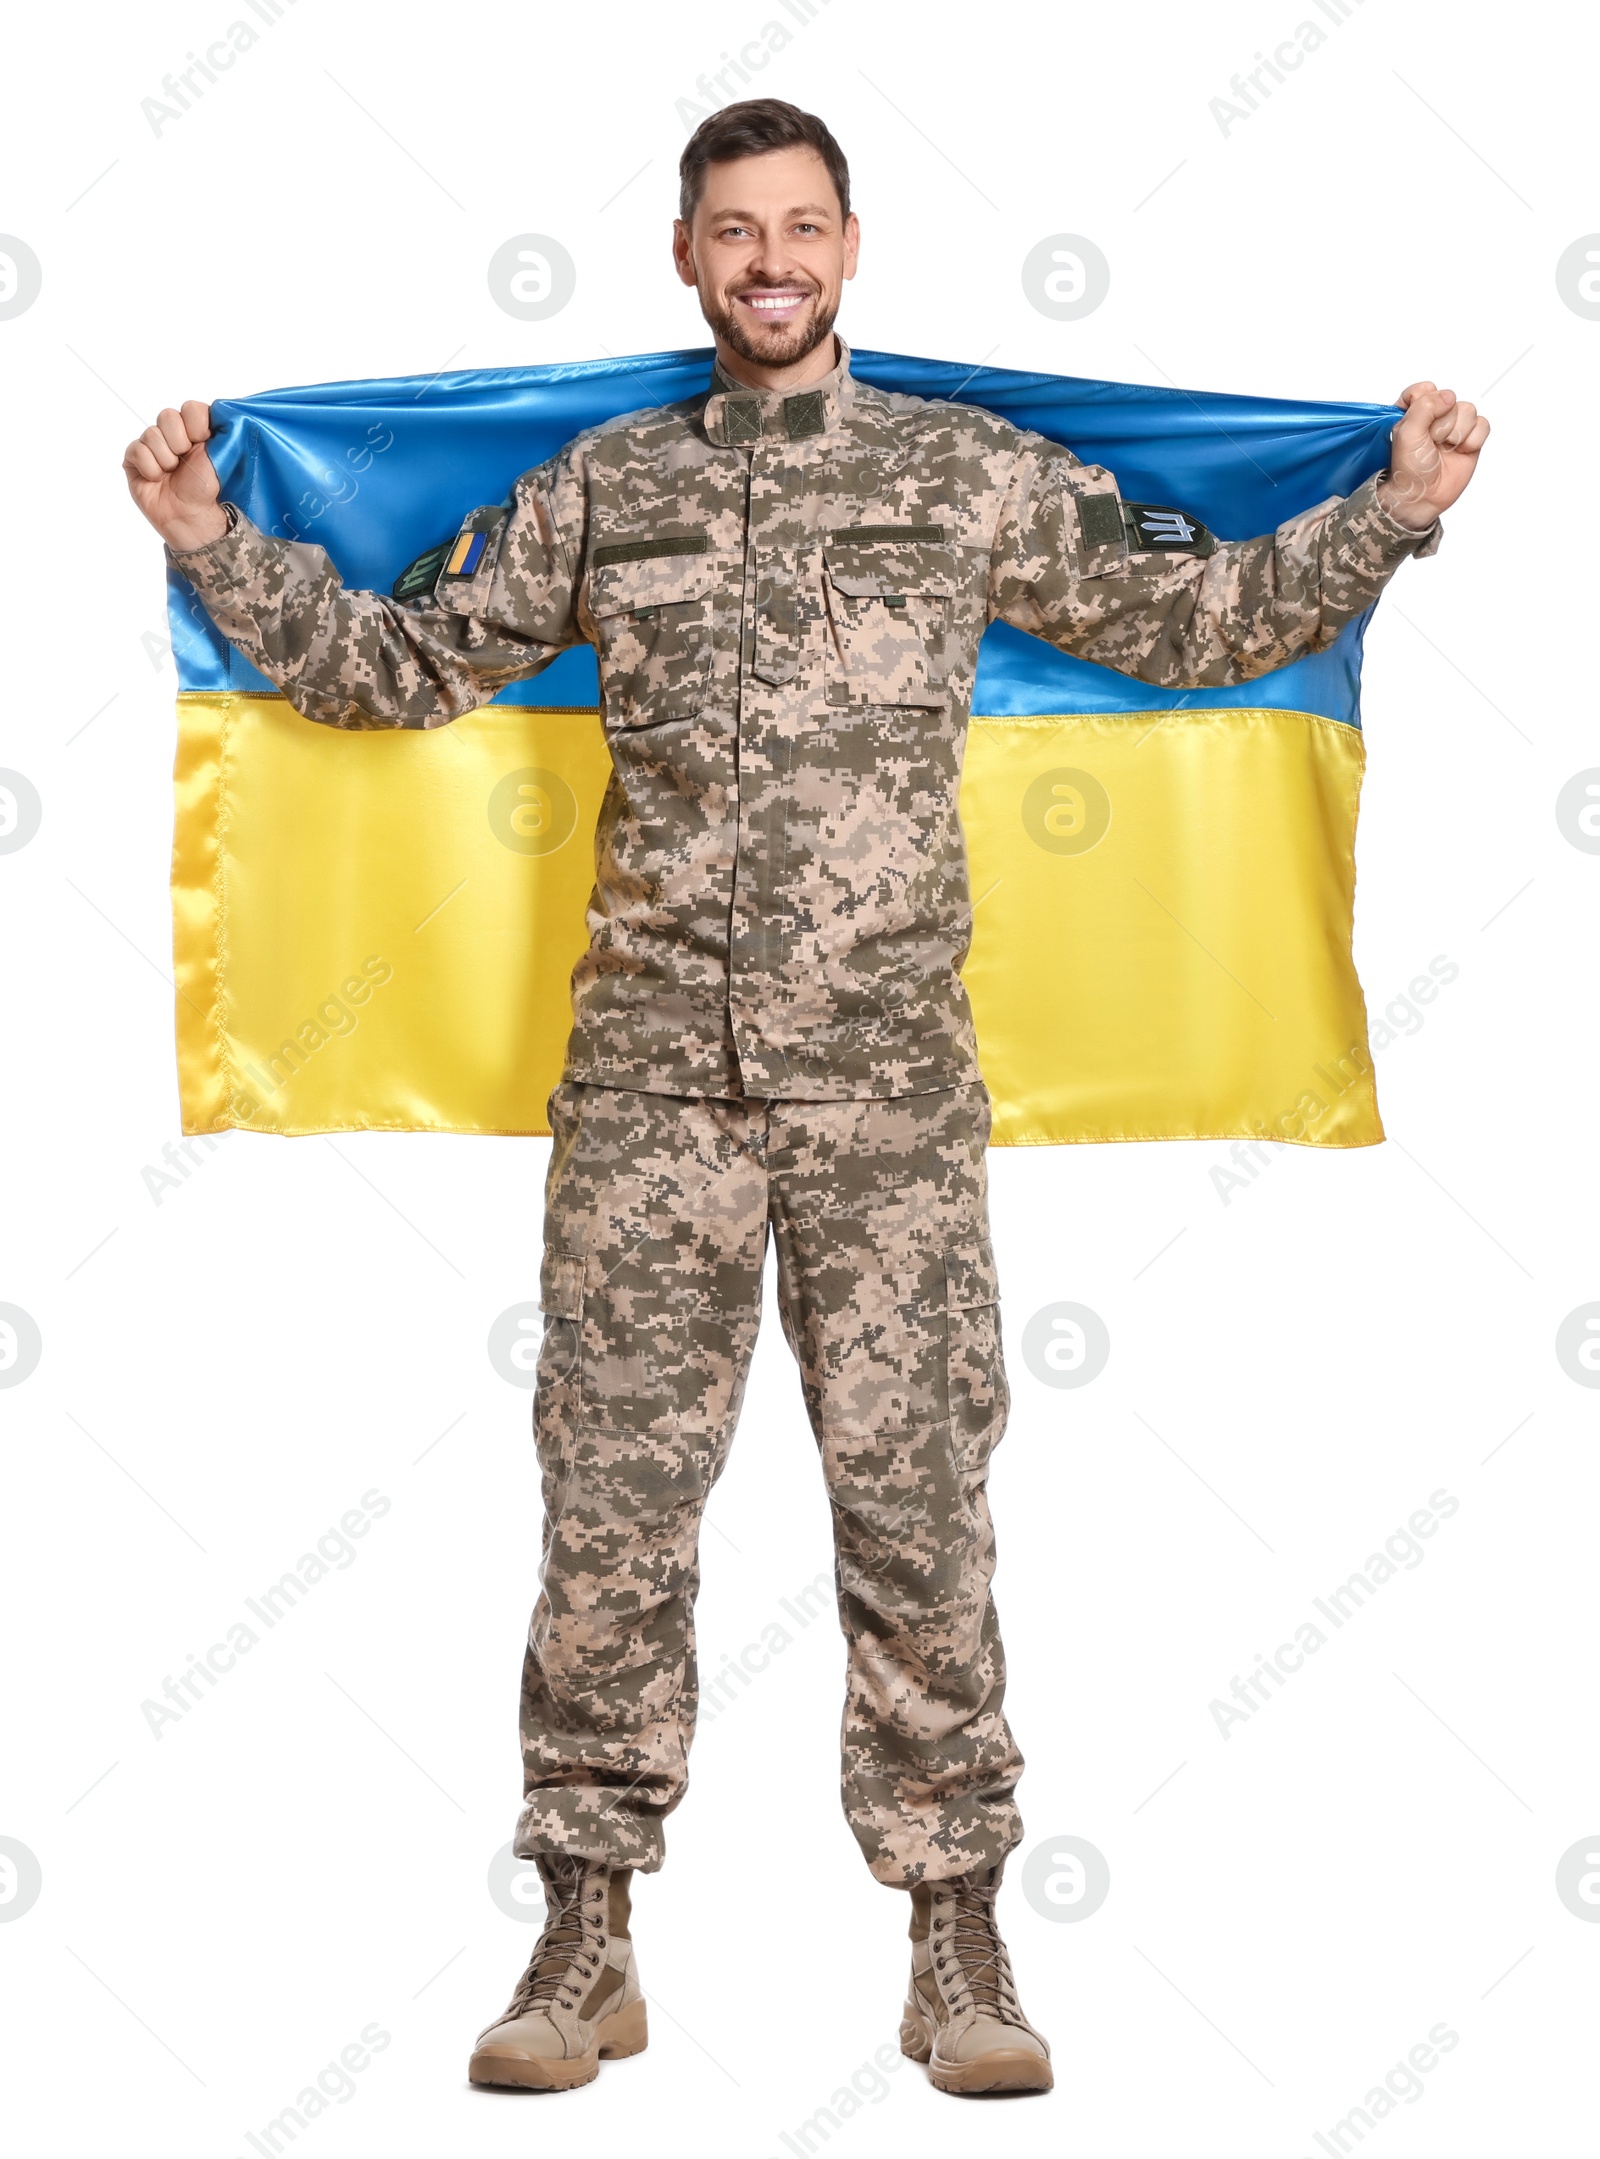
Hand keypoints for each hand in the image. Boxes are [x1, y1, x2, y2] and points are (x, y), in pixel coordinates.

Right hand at [123, 402, 228, 550]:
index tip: (203, 443)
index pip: (190, 408)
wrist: (190, 515)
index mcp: (194, 429)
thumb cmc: (205, 489)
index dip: (196, 426)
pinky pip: (137, 450)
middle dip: (179, 443)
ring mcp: (151, 444)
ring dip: (166, 460)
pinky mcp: (134, 458)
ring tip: (172, 474)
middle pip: (167, 416)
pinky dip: (151, 469)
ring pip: (151, 434)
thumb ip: (224, 430)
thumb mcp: (223, 457)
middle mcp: (172, 433)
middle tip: (185, 463)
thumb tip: (225, 410)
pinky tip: (157, 479)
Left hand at [1378, 382, 1488, 529]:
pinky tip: (1459, 452)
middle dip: (1442, 424)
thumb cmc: (1409, 468)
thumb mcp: (1406, 433)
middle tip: (1431, 443)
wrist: (1422, 496)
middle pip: (1451, 399)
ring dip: (1456, 433)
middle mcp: (1435, 416)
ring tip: (1444, 449)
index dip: (1426, 402)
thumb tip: (1448, 396)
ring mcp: (1454, 427)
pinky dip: (1472, 440)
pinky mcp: (1471, 439)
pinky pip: (1483, 425)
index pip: (1425, 388)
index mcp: (1413, 411)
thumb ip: (1424, 407)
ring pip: (1469, 411)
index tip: (1419, 421)